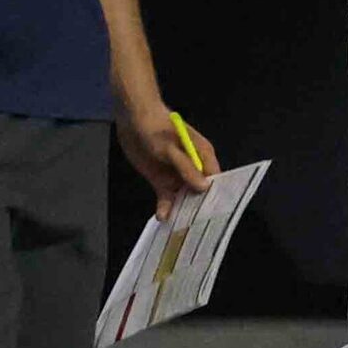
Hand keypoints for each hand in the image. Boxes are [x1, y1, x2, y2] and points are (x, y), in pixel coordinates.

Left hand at [119, 104, 218, 219]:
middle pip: (200, 192)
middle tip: (196, 229)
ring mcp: (177, 175)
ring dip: (181, 210)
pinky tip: (162, 217)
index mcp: (202, 156)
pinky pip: (166, 197)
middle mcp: (193, 168)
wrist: (132, 118)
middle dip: (198, 208)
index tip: (215, 215)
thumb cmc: (156, 128)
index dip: (215, 196)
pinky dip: (165, 207)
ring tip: (178, 227)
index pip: (215, 180)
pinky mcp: (161, 180)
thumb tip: (204, 187)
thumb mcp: (170, 148)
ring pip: (183, 197)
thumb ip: (186, 168)